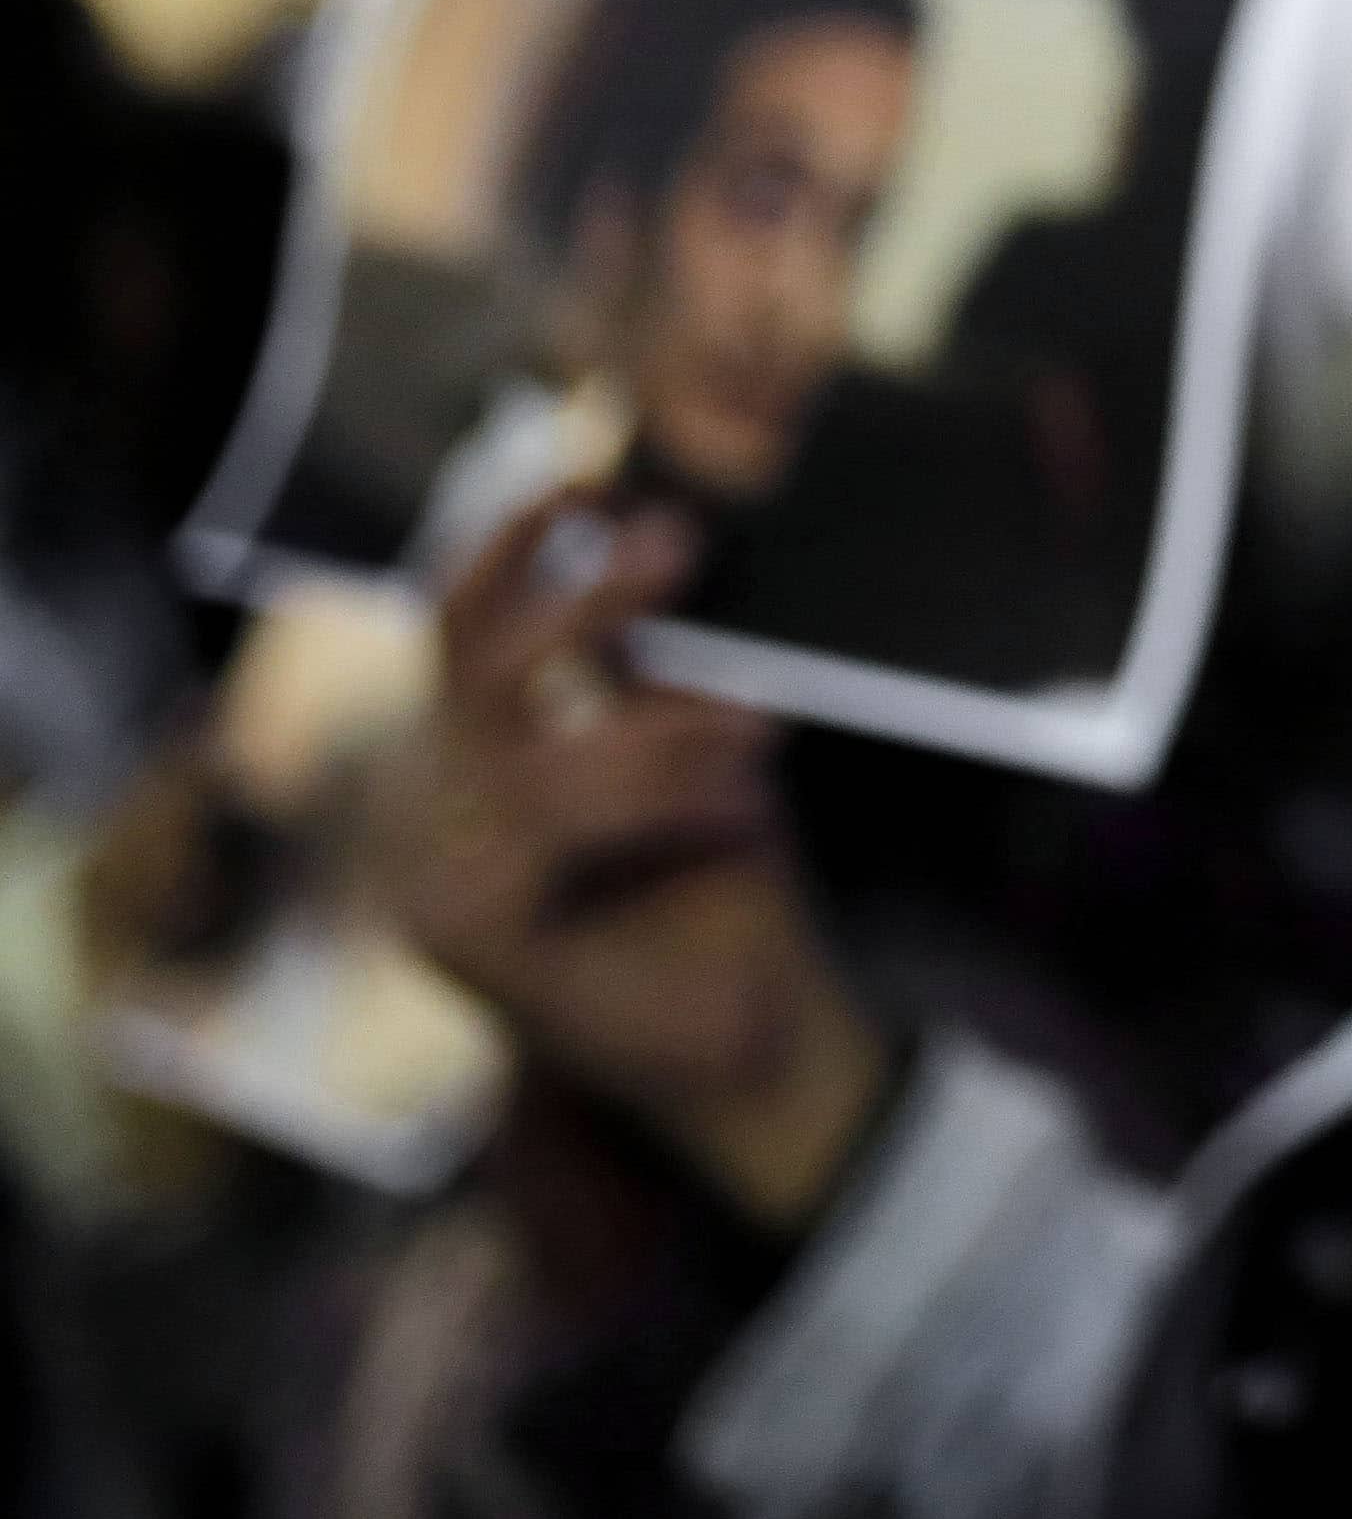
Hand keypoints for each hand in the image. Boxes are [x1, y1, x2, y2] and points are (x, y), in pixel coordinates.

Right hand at [365, 496, 887, 1227]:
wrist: (750, 1047)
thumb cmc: (716, 887)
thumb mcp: (681, 746)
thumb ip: (637, 663)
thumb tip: (648, 523)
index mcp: (460, 757)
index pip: (457, 620)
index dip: (513, 537)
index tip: (593, 471)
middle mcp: (423, 811)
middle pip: (478, 662)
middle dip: (583, 595)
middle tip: (681, 541)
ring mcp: (429, 876)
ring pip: (534, 747)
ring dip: (658, 727)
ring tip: (762, 728)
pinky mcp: (465, 933)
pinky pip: (560, 822)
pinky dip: (660, 796)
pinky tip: (739, 812)